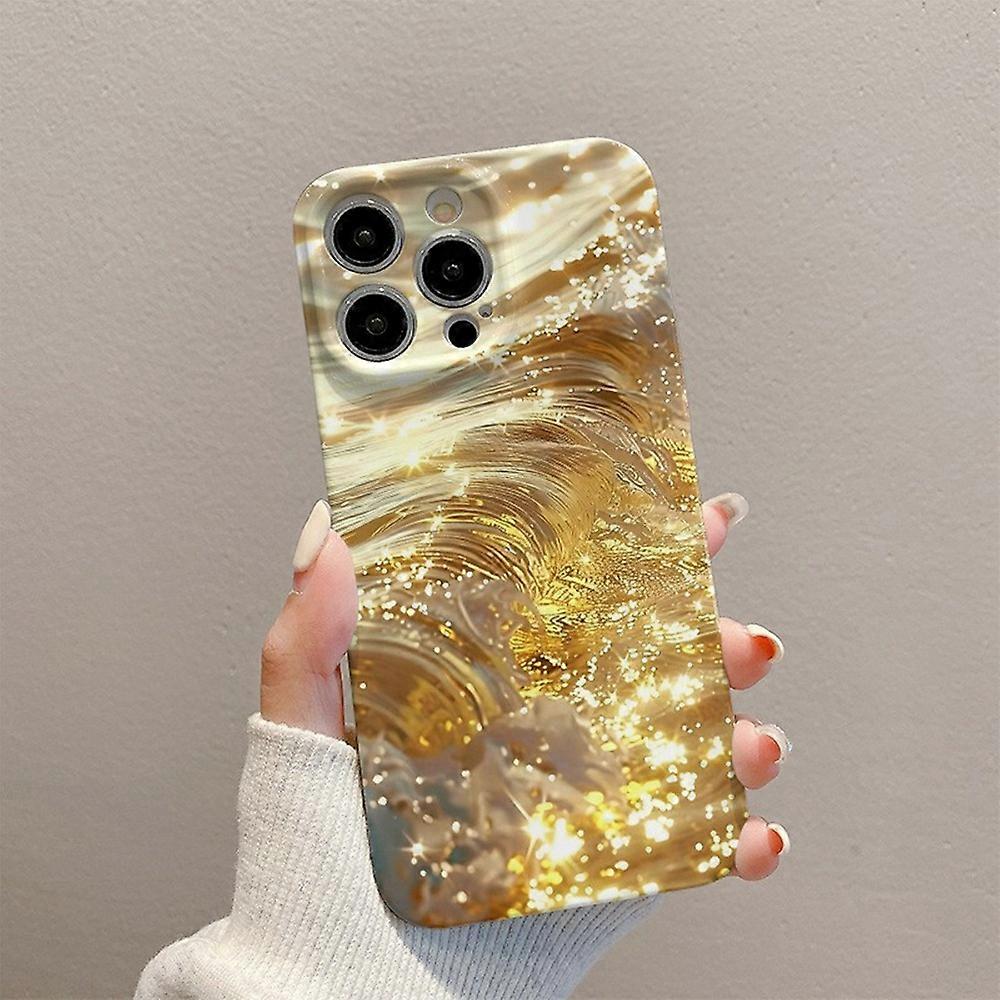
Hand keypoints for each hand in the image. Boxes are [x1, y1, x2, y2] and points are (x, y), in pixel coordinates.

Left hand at [260, 492, 789, 882]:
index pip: (574, 597)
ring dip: (742, 735)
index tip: (696, 516)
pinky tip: (753, 835)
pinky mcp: (603, 878)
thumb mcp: (300, 736)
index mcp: (488, 683)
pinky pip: (686, 852)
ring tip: (754, 739)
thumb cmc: (311, 866)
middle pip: (652, 664)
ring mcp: (579, 804)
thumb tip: (322, 532)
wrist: (346, 991)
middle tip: (739, 638)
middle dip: (715, 641)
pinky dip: (737, 842)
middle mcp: (542, 732)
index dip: (643, 552)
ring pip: (686, 748)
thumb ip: (307, 642)